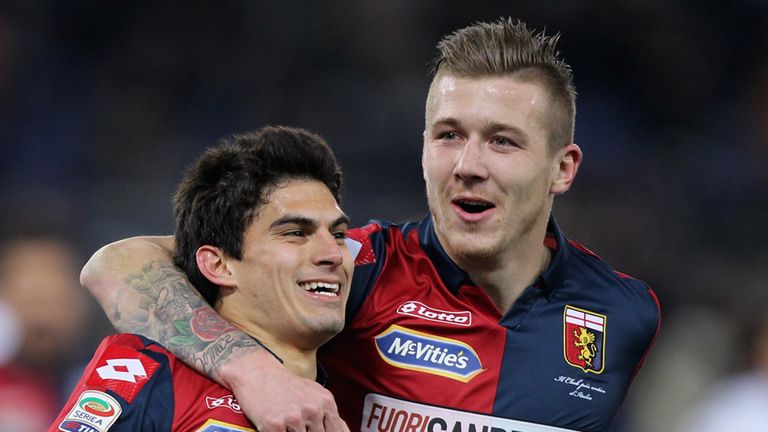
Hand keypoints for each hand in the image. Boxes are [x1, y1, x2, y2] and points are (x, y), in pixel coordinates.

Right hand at [219, 349, 348, 431]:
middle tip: (301, 427)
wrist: (256, 373)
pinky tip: (279, 428)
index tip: (318, 430)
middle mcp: (312, 410)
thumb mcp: (314, 393)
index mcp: (325, 402)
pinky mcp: (274, 426)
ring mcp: (294, 418)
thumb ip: (328, 413)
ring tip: (288, 425)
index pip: (337, 431)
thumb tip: (344, 430)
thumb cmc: (285, 385)